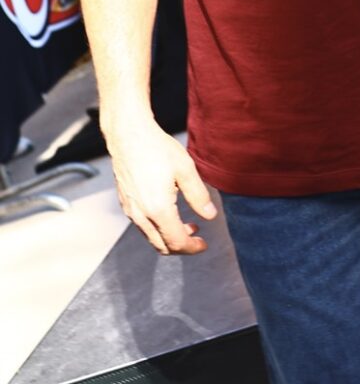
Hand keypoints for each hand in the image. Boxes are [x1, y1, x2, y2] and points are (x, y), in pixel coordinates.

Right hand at [106, 119, 217, 255]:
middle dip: (181, 246)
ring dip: (169, 236)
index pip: (176, 242)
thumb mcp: (185, 169)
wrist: (128, 136)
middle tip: (197, 236)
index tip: (204, 244)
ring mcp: (130, 211)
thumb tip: (210, 216)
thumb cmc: (157, 149)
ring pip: (151, 237)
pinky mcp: (125, 204)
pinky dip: (157, 228)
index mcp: (158, 209)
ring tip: (186, 223)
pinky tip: (168, 211)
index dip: (192, 247)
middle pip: (162, 246)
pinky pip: (142, 226)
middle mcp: (141, 215)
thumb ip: (198, 195)